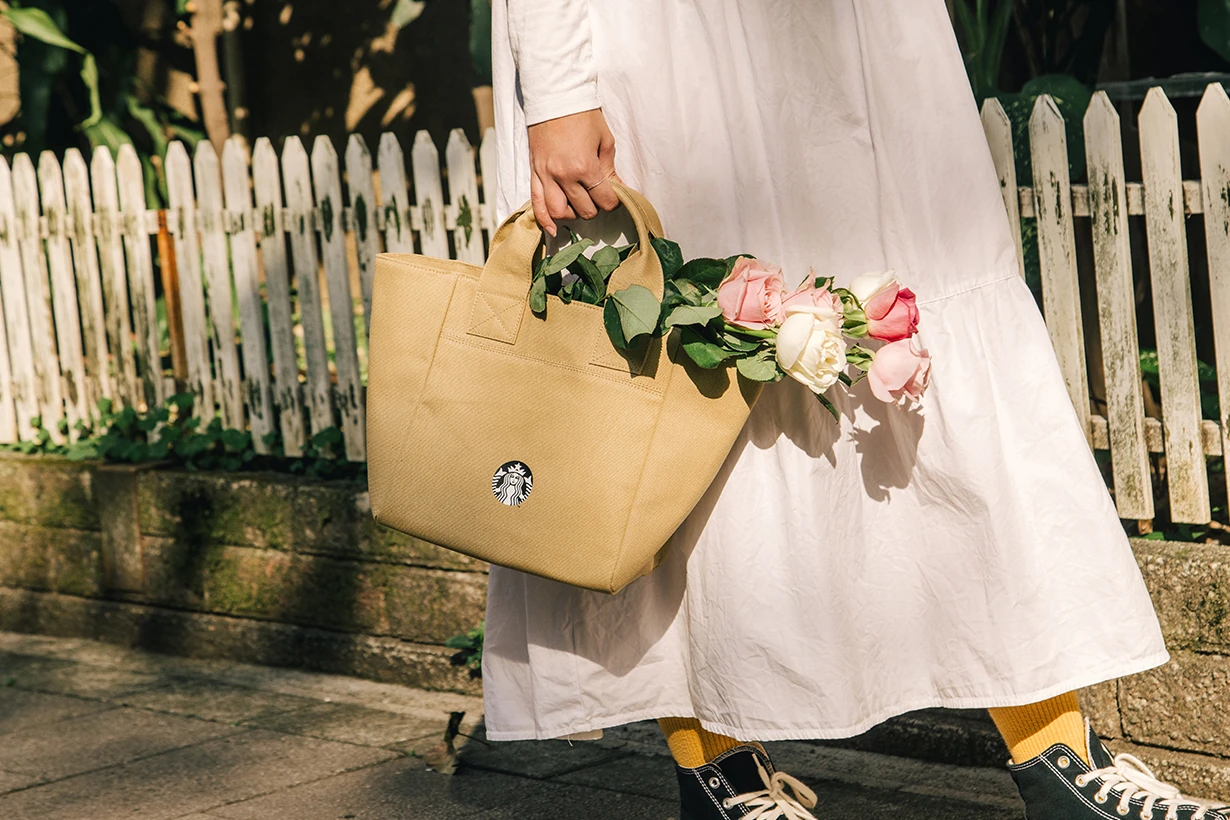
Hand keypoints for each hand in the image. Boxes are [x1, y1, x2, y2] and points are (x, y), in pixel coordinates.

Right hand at [528, 109, 619, 236]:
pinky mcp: (534, 173)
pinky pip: (536, 203)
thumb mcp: (605, 140)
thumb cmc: (583, 115)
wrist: (555, 96)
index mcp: (586, 166)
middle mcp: (565, 176)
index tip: (615, 197)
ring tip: (579, 204)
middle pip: (584, 209)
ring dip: (573, 214)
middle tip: (598, 196)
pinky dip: (544, 220)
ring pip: (560, 212)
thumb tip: (618, 189)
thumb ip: (610, 169)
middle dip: (595, 207)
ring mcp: (547, 176)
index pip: (604, 200)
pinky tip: (552, 229)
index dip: (614, 201)